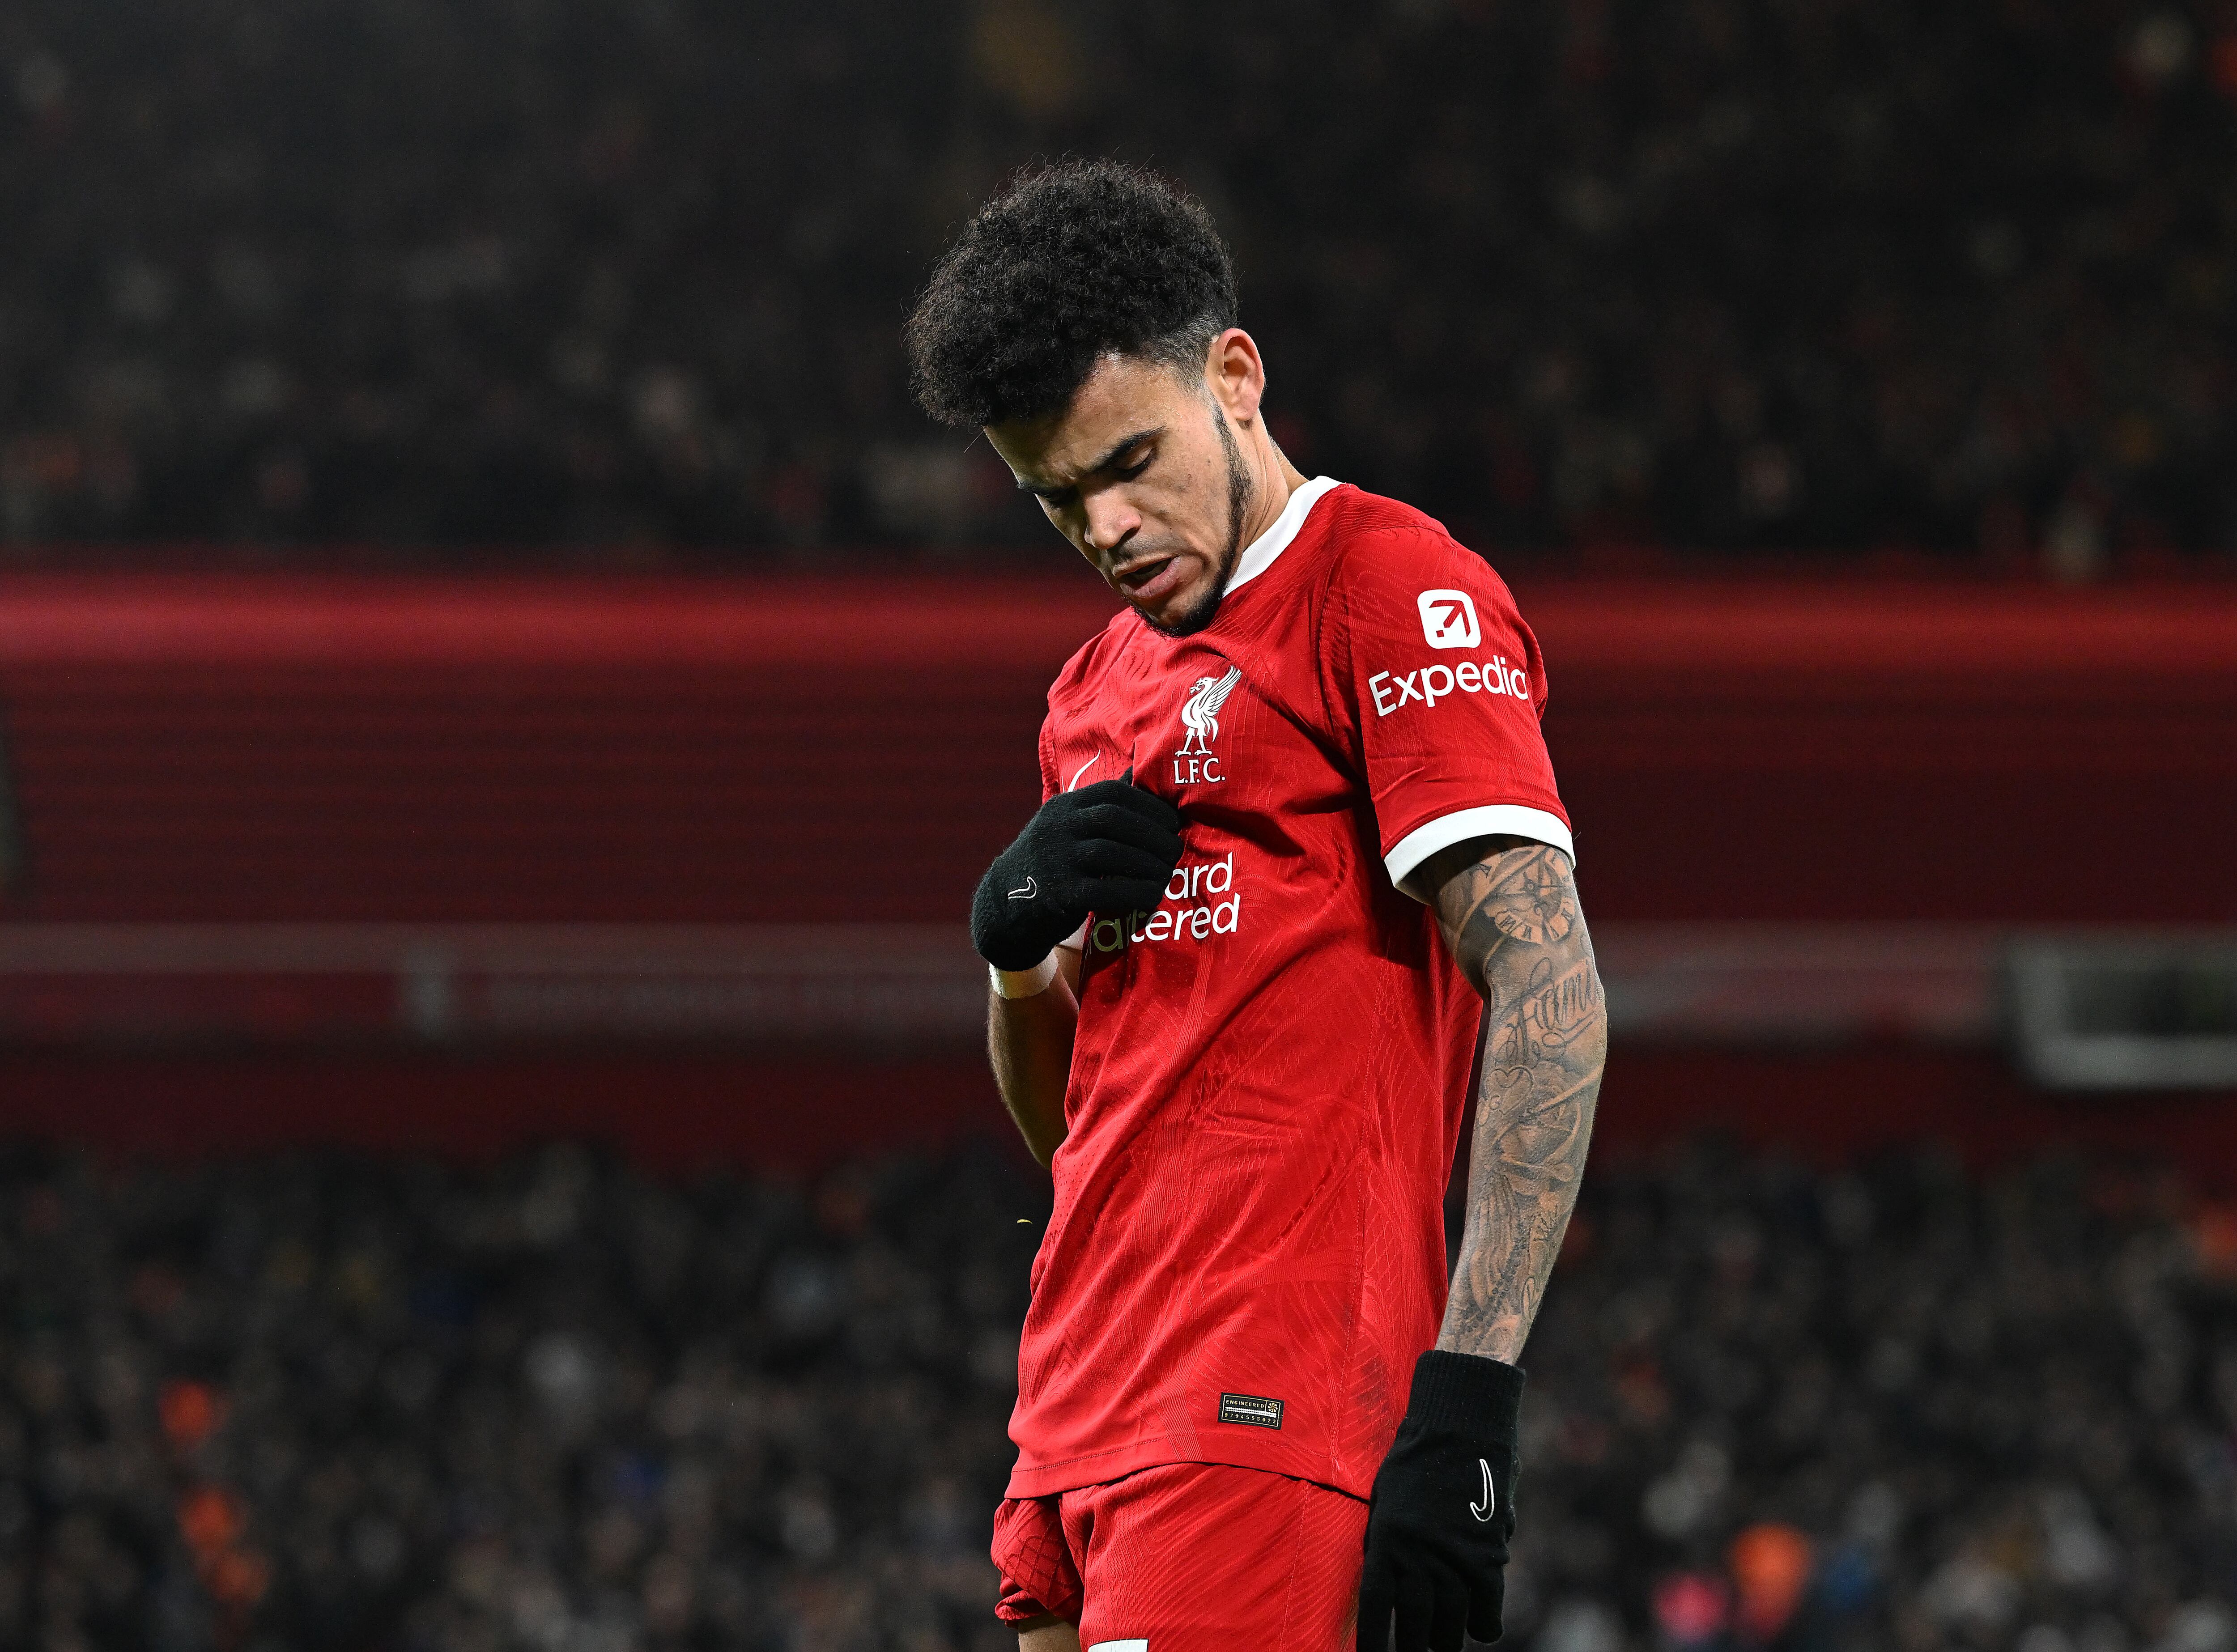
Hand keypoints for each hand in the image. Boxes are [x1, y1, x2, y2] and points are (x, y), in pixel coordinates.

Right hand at [970, 774, 1182, 970]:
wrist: (1006, 903)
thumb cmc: (1052, 860)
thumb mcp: (1068, 823)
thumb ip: (1101, 803)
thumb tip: (1139, 770)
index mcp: (1065, 806)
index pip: (1113, 792)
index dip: (1149, 805)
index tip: (1172, 821)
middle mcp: (1059, 827)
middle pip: (1115, 819)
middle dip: (1153, 833)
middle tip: (1175, 849)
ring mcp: (1057, 860)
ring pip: (1112, 854)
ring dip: (1149, 864)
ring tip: (1167, 873)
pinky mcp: (1060, 895)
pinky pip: (1105, 891)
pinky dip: (1135, 893)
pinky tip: (1151, 896)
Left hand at [1358, 1352, 1524, 1651]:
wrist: (1462, 1425)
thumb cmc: (1418, 1456)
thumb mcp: (1386, 1498)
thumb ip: (1385, 1542)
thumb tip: (1387, 1585)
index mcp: (1386, 1539)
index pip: (1375, 1606)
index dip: (1373, 1641)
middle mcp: (1417, 1555)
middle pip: (1413, 1623)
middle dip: (1412, 1647)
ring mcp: (1454, 1558)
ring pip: (1449, 1623)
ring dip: (1445, 1640)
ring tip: (1442, 1646)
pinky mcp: (1488, 1556)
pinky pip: (1487, 1610)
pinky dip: (1483, 1625)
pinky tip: (1479, 1629)